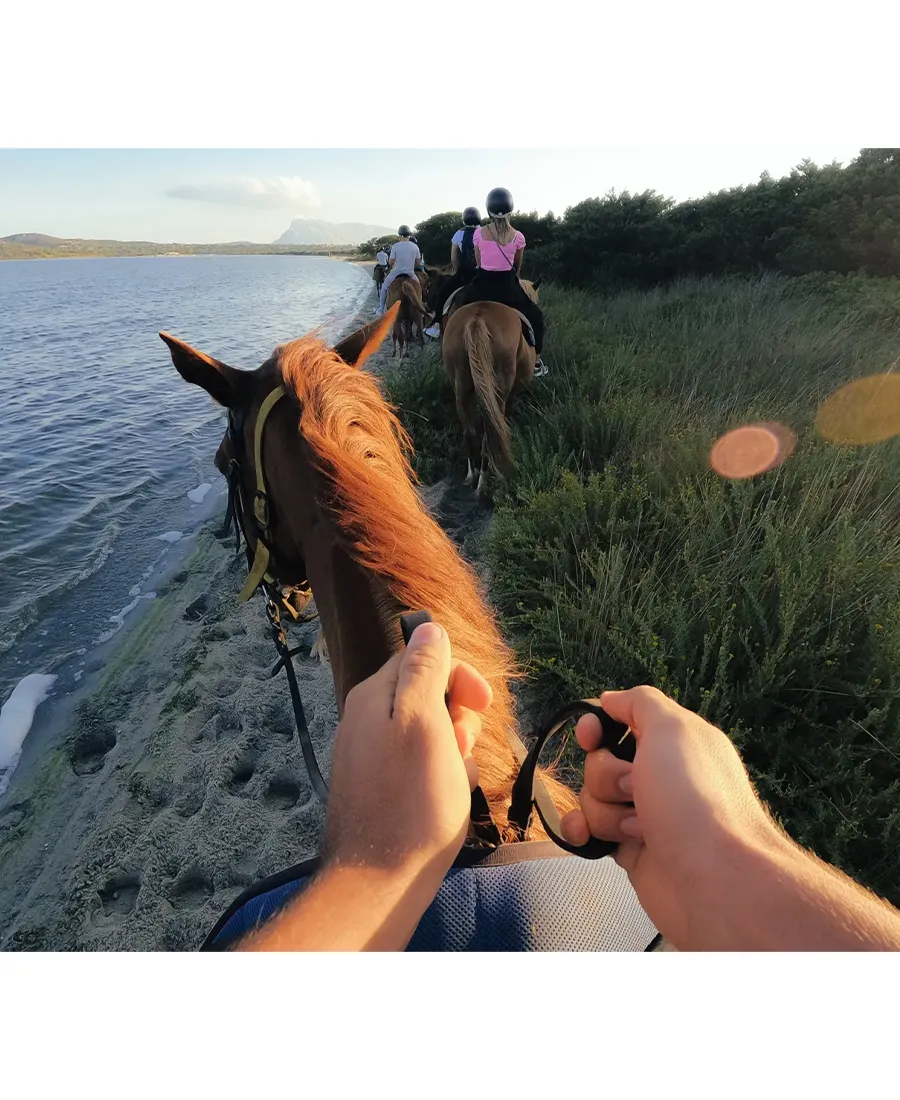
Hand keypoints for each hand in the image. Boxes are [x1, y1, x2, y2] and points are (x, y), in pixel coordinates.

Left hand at [323, 621, 490, 893]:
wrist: (380, 881)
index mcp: (374, 696)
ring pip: (432, 733)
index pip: (423, 658)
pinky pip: (423, 766)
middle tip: (461, 749)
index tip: (483, 703)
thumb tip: (428, 627)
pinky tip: (448, 800)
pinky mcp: (382, 788)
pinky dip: (443, 776)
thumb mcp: (422, 721)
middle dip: (458, 718)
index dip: (459, 677)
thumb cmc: (411, 802)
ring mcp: (373, 756)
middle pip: (429, 696)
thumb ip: (424, 669)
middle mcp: (367, 719)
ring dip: (456, 751)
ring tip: (455, 781)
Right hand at [560, 686, 787, 949]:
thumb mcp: (673, 729)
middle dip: (606, 775)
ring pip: (593, 798)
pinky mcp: (631, 851)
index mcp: (675, 742)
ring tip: (639, 829)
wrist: (717, 882)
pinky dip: (583, 832)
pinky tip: (587, 838)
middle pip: (600, 761)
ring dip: (605, 810)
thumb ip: (640, 703)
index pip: (621, 720)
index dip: (598, 726)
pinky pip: (591, 832)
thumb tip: (609, 699)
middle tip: (636, 790)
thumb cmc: (696, 799)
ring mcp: (644, 815)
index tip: (591, 737)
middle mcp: (660, 776)